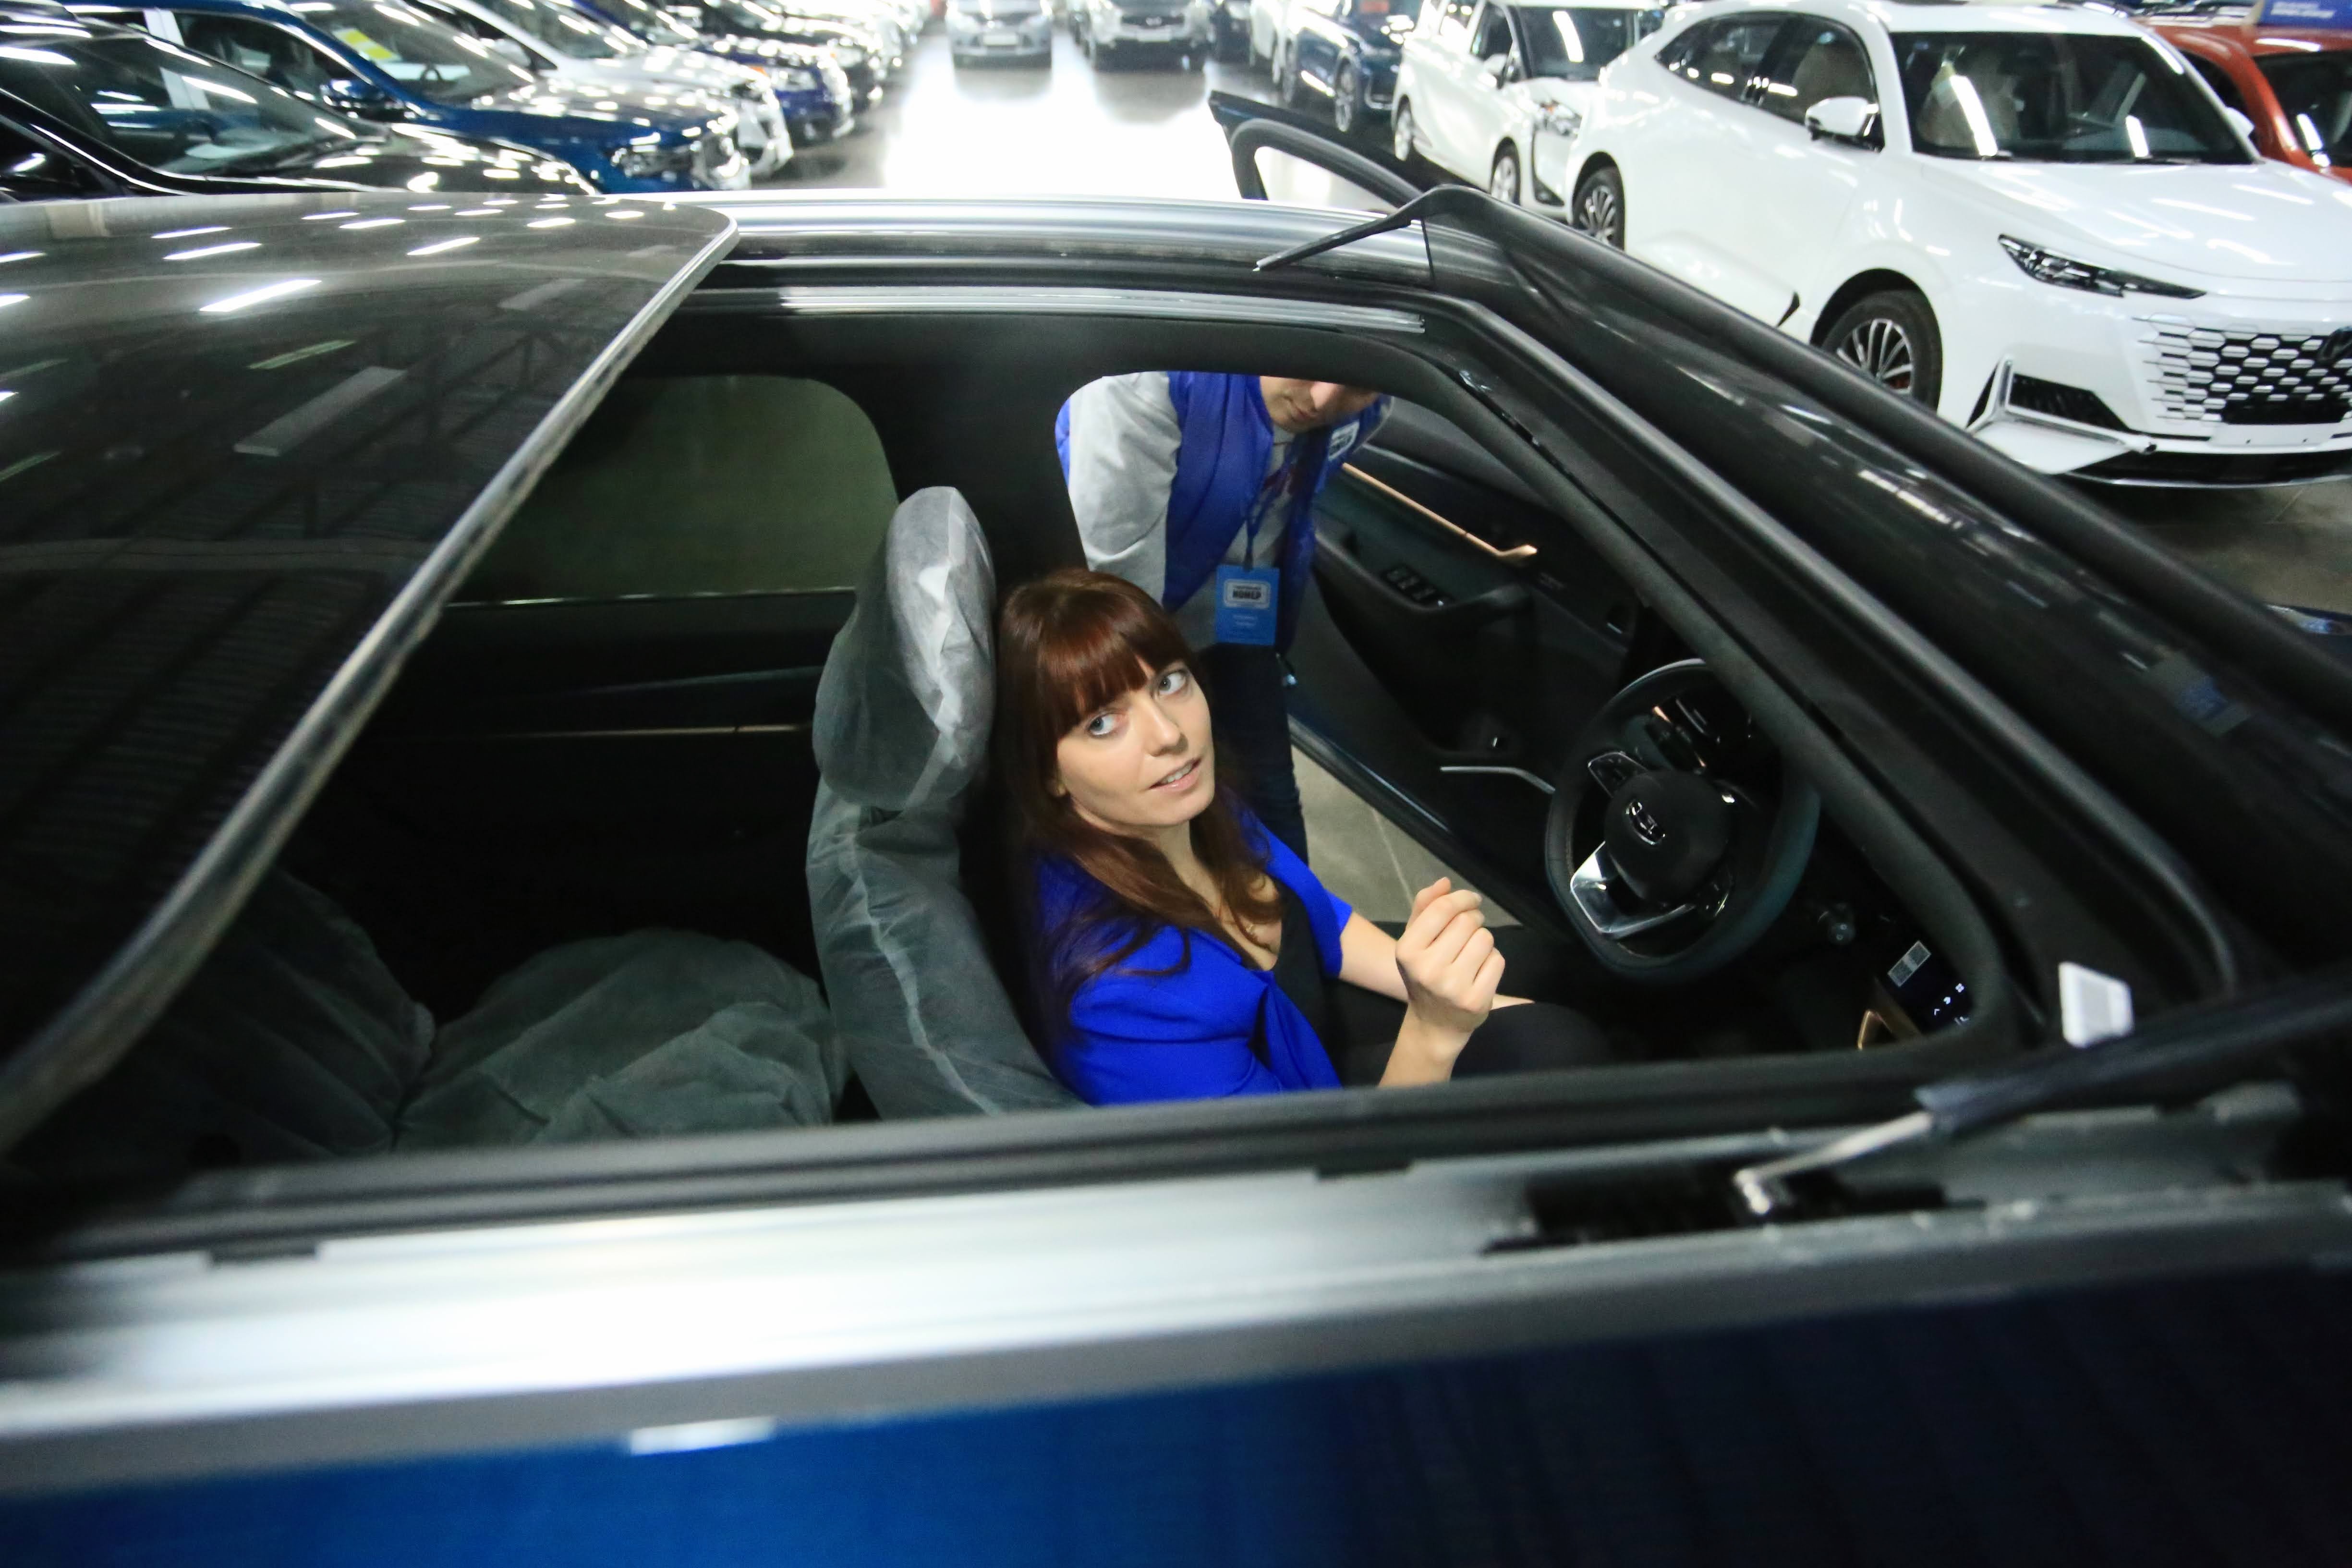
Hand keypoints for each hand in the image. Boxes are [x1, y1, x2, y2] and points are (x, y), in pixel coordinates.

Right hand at [1394, 878, 1503, 1043]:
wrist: (1434, 1023)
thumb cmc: (1425, 973)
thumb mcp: (1415, 940)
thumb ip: (1425, 907)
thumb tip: (1444, 882)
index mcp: (1407, 950)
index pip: (1443, 908)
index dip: (1463, 898)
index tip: (1471, 900)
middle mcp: (1427, 969)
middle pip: (1467, 922)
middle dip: (1473, 920)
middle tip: (1469, 932)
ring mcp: (1453, 987)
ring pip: (1485, 939)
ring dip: (1483, 941)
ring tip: (1471, 954)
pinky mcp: (1476, 1000)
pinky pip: (1497, 960)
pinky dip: (1492, 961)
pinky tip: (1479, 972)